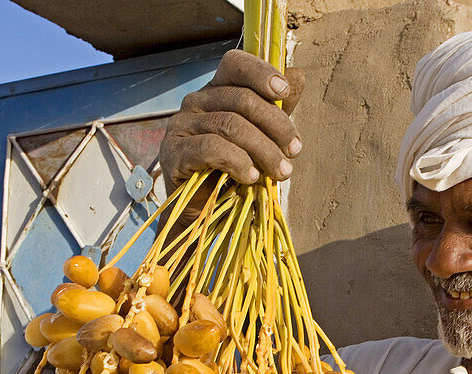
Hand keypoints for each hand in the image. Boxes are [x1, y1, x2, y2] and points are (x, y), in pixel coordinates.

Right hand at [160, 49, 305, 189]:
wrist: (202, 210)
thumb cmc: (232, 171)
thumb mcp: (260, 137)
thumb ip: (275, 108)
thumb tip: (298, 76)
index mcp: (215, 91)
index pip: (235, 65)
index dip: (261, 73)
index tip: (285, 91)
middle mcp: (195, 102)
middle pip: (241, 99)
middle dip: (276, 126)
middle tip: (294, 151)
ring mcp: (181, 126)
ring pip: (231, 125)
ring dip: (264, 150)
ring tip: (281, 171)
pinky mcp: (174, 153)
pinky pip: (212, 148)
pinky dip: (238, 162)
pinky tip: (252, 177)